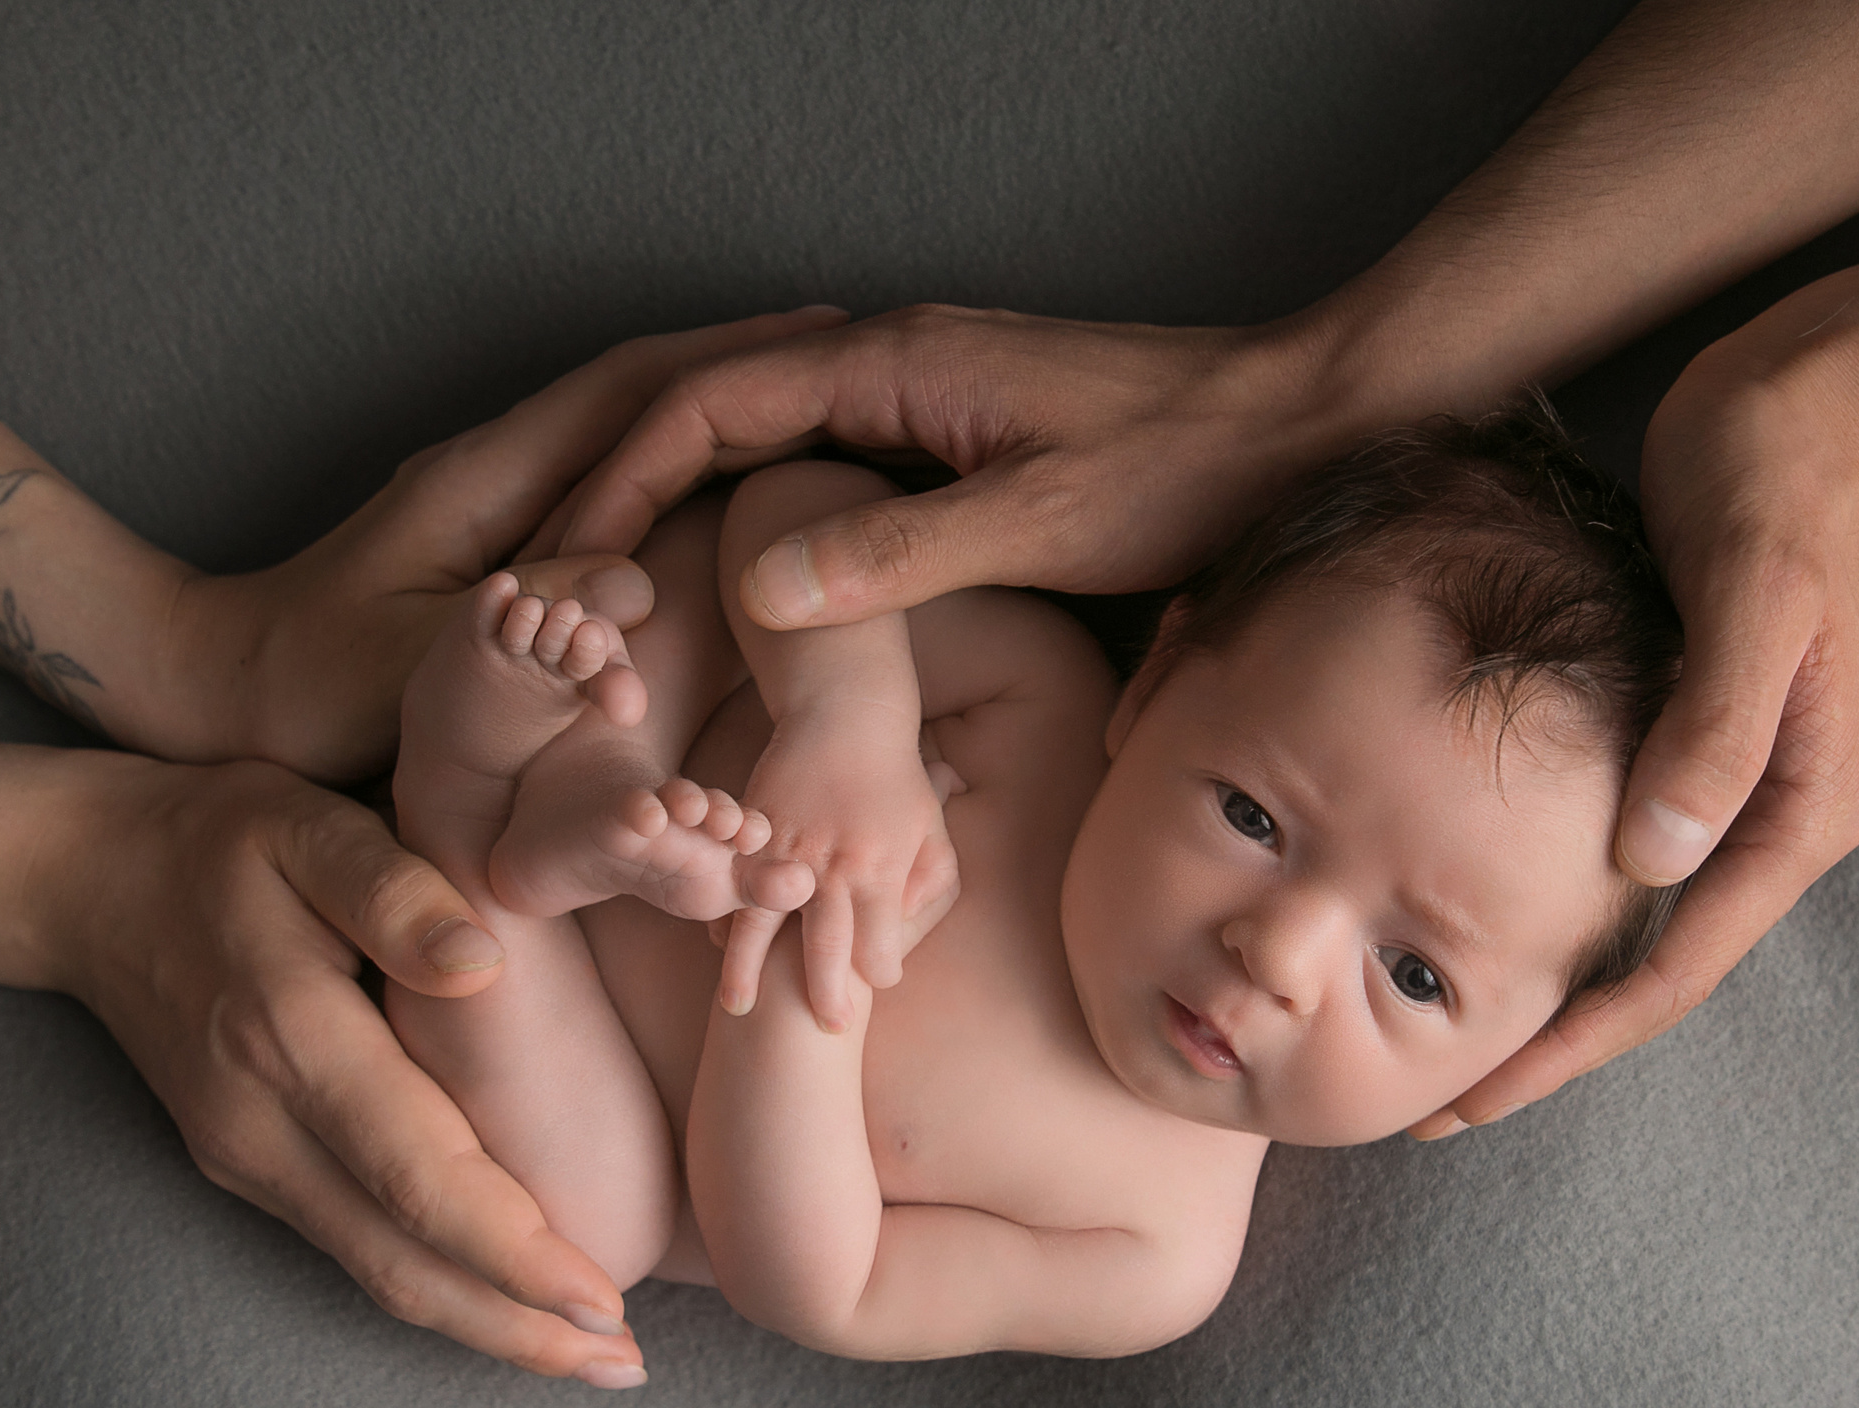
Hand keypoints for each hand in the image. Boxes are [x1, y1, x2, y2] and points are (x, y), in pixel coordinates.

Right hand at [39, 753, 651, 1386]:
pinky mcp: (247, 1166)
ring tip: (592, 1359)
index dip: (514, 1255)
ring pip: (376, 1272)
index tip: (604, 1305)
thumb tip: (479, 967)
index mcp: (290, 1039)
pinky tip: (505, 1305)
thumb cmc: (220, 839)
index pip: (419, 1177)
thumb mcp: (308, 827)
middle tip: (628, 1370)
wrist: (83, 880)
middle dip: (517, 1328)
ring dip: (484, 1326)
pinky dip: (437, 1288)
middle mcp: (261, 1125)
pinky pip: (354, 1247)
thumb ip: (394, 891)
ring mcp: (246, 1158)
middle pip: (402, 1261)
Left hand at [154, 306, 848, 781]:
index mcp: (485, 478)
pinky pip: (606, 483)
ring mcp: (494, 496)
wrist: (221, 687)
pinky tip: (726, 488)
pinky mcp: (495, 538)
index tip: (821, 345)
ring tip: (812, 410)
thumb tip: (633, 587)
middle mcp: (495, 467)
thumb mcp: (419, 665)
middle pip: (640, 391)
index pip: (628, 393)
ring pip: (626, 431)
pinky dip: (675, 471)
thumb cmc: (310, 688)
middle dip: (743, 369)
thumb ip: (525, 630)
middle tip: (849, 361)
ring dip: (715, 414)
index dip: (729, 363)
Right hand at [543, 305, 1350, 626]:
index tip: (567, 562)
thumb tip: (760, 585)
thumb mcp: (1041, 521)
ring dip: (686, 507)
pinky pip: (823, 467)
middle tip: (566, 587)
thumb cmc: (1185, 466)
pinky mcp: (952, 437)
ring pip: (765, 443)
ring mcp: (920, 397)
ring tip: (625, 591)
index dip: (623, 483)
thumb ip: (901, 553)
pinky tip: (742, 582)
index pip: (707, 406)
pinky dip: (762, 517)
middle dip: (629, 494)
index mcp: (893, 365)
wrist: (1293, 426)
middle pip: (715, 416)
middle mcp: (892, 364)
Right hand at [714, 710, 959, 1030]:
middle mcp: (832, 866)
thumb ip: (930, 889)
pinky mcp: (753, 834)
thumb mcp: (932, 834)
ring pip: (761, 922)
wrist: (846, 716)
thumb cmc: (898, 783)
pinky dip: (725, 918)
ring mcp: (786, 850)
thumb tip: (907, 940)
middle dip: (825, 995)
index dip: (882, 973)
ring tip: (741, 1010)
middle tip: (825, 1032)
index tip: (878, 983)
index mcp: (880, 871)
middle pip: (825, 947)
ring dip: (749, 970)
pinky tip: (721, 946)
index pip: (880, 947)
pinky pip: (733, 885)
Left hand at [1406, 295, 1858, 1136]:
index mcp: (1798, 807)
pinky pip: (1612, 865)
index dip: (1574, 1044)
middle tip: (1438, 1110)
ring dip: (1542, 990)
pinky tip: (1470, 924)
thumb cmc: (1775, 482)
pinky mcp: (1689, 744)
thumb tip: (1658, 858)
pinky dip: (1546, 912)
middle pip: (1649, 973)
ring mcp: (1731, 785)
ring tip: (1443, 1043)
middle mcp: (1770, 815)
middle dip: (1550, 1047)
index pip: (1674, 969)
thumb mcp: (1751, 594)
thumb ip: (1715, 727)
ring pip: (1627, 931)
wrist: (1812, 398)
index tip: (1482, 1099)